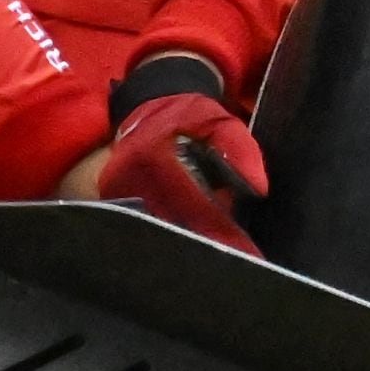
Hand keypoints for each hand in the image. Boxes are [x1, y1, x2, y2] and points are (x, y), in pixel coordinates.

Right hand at [100, 68, 267, 254]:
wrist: (149, 108)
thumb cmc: (190, 117)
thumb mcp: (222, 123)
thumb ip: (240, 151)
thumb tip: (258, 189)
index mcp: (153, 156)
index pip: (191, 203)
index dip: (219, 231)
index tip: (245, 254)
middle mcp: (125, 178)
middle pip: (169, 225)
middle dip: (203, 246)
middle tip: (236, 262)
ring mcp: (113, 192)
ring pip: (155, 230)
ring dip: (185, 246)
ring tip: (219, 260)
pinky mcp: (111, 201)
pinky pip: (143, 226)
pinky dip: (168, 237)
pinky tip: (193, 249)